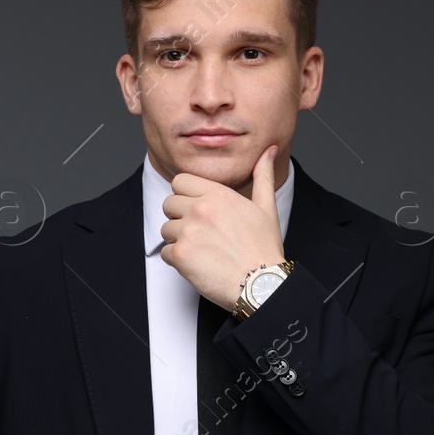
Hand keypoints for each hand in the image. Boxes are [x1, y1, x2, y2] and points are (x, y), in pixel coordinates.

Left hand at [160, 143, 285, 311]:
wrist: (261, 283)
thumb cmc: (264, 248)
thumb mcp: (266, 207)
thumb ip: (262, 176)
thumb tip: (268, 150)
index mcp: (218, 195)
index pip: (180, 181)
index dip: (185, 194)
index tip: (196, 207)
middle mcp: (200, 209)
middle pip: (168, 203)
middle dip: (179, 217)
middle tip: (200, 232)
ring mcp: (188, 231)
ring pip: (165, 229)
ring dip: (178, 240)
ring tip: (202, 249)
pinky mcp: (180, 254)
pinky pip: (165, 252)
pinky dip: (177, 260)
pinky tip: (198, 263)